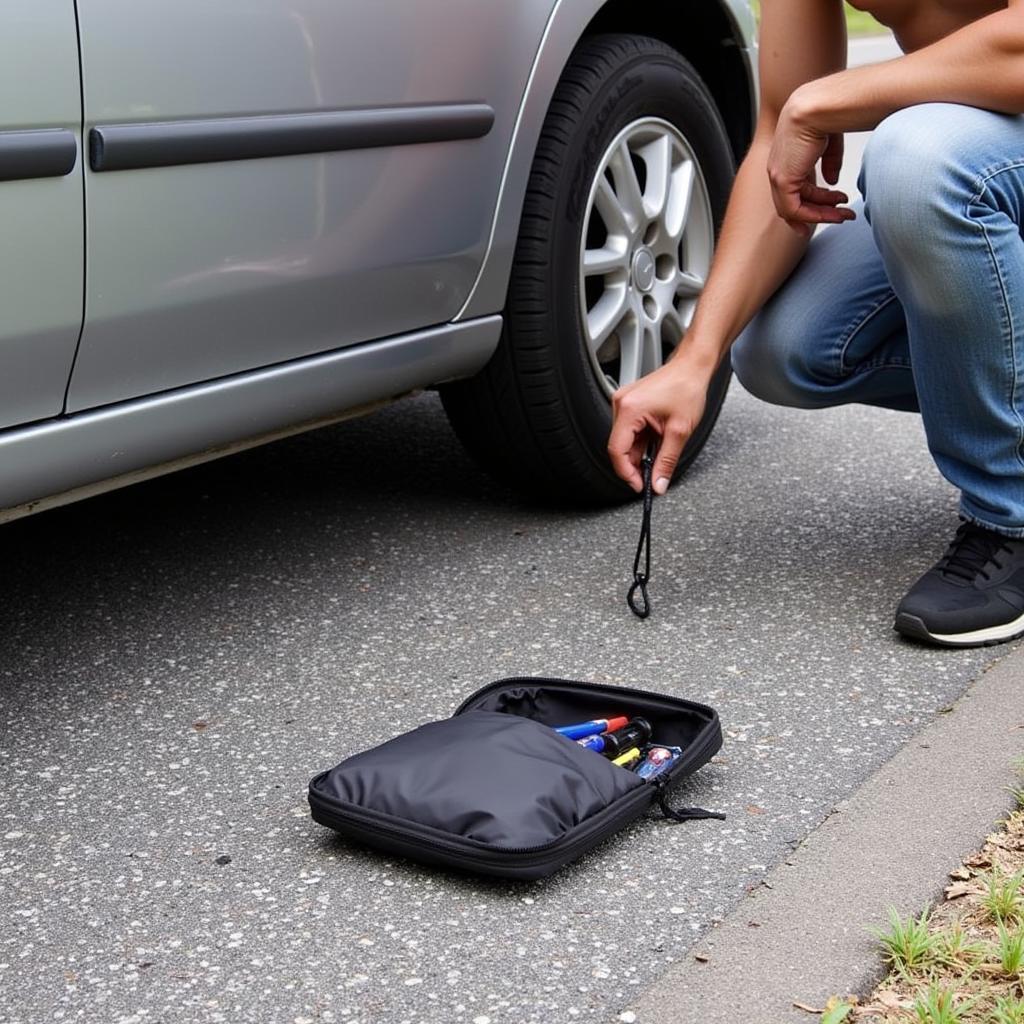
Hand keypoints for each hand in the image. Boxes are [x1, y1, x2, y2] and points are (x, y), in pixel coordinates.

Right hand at [608, 358, 710, 494]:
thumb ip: (667, 461)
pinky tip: (654, 445)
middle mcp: (621, 404)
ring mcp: (624, 403)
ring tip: (657, 458)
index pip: (617, 450)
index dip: (626, 473)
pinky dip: (641, 442)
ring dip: (639, 454)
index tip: (638, 485)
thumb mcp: (679, 431)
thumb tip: (658, 483)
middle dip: (634, 465)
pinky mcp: (630, 404)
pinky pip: (630, 430)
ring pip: (625, 440)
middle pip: (619, 446)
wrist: (692, 367)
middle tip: (649, 478)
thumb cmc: (687, 388)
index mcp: (629, 409)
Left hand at [768, 87, 855, 236]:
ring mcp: (777, 175)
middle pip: (793, 201)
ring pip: (794, 209)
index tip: (830, 210)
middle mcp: (777, 168)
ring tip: (843, 216)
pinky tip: (834, 214)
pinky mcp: (782, 181)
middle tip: (839, 217)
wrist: (818, 105)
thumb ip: (828, 162)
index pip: (794, 188)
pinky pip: (794, 209)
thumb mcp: (828, 143)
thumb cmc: (825, 113)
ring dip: (821, 215)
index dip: (812, 202)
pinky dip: (814, 216)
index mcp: (786, 157)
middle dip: (818, 212)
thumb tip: (832, 181)